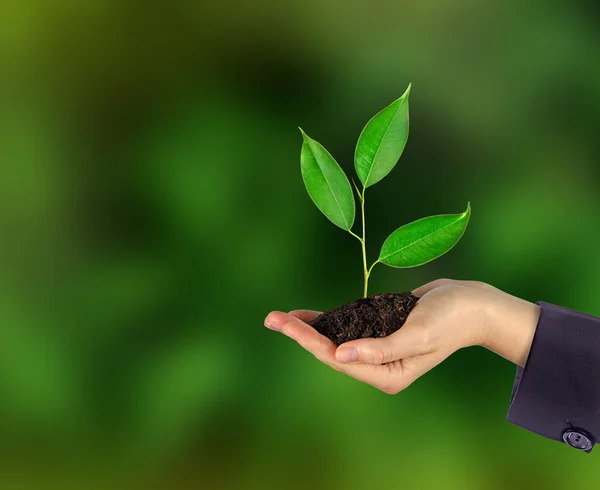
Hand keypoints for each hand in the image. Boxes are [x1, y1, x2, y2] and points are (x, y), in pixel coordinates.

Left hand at [264, 279, 539, 393]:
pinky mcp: (378, 332)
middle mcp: (378, 366)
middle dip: (300, 334)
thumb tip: (341, 355)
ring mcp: (377, 350)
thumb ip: (380, 349)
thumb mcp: (417, 334)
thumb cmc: (449, 319)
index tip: (284, 323)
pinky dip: (326, 321)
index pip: (338, 358)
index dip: (309, 340)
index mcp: (387, 375)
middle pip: (330, 351)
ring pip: (334, 340)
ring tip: (279, 317)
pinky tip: (307, 316)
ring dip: (308, 328)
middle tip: (271, 318)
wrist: (470, 303)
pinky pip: (346, 328)